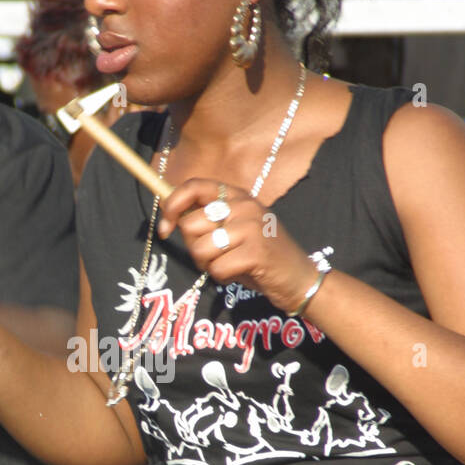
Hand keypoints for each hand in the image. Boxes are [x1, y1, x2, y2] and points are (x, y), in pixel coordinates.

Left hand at [157, 179, 318, 313]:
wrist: (300, 278)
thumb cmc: (261, 257)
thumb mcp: (236, 230)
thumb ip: (209, 221)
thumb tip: (172, 219)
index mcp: (238, 196)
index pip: (195, 186)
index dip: (172, 204)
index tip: (164, 226)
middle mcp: (244, 206)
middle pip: (191, 224)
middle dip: (194, 248)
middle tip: (214, 257)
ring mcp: (251, 227)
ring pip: (200, 249)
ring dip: (209, 266)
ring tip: (229, 265)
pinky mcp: (255, 252)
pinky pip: (217, 268)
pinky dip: (223, 278)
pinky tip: (240, 274)